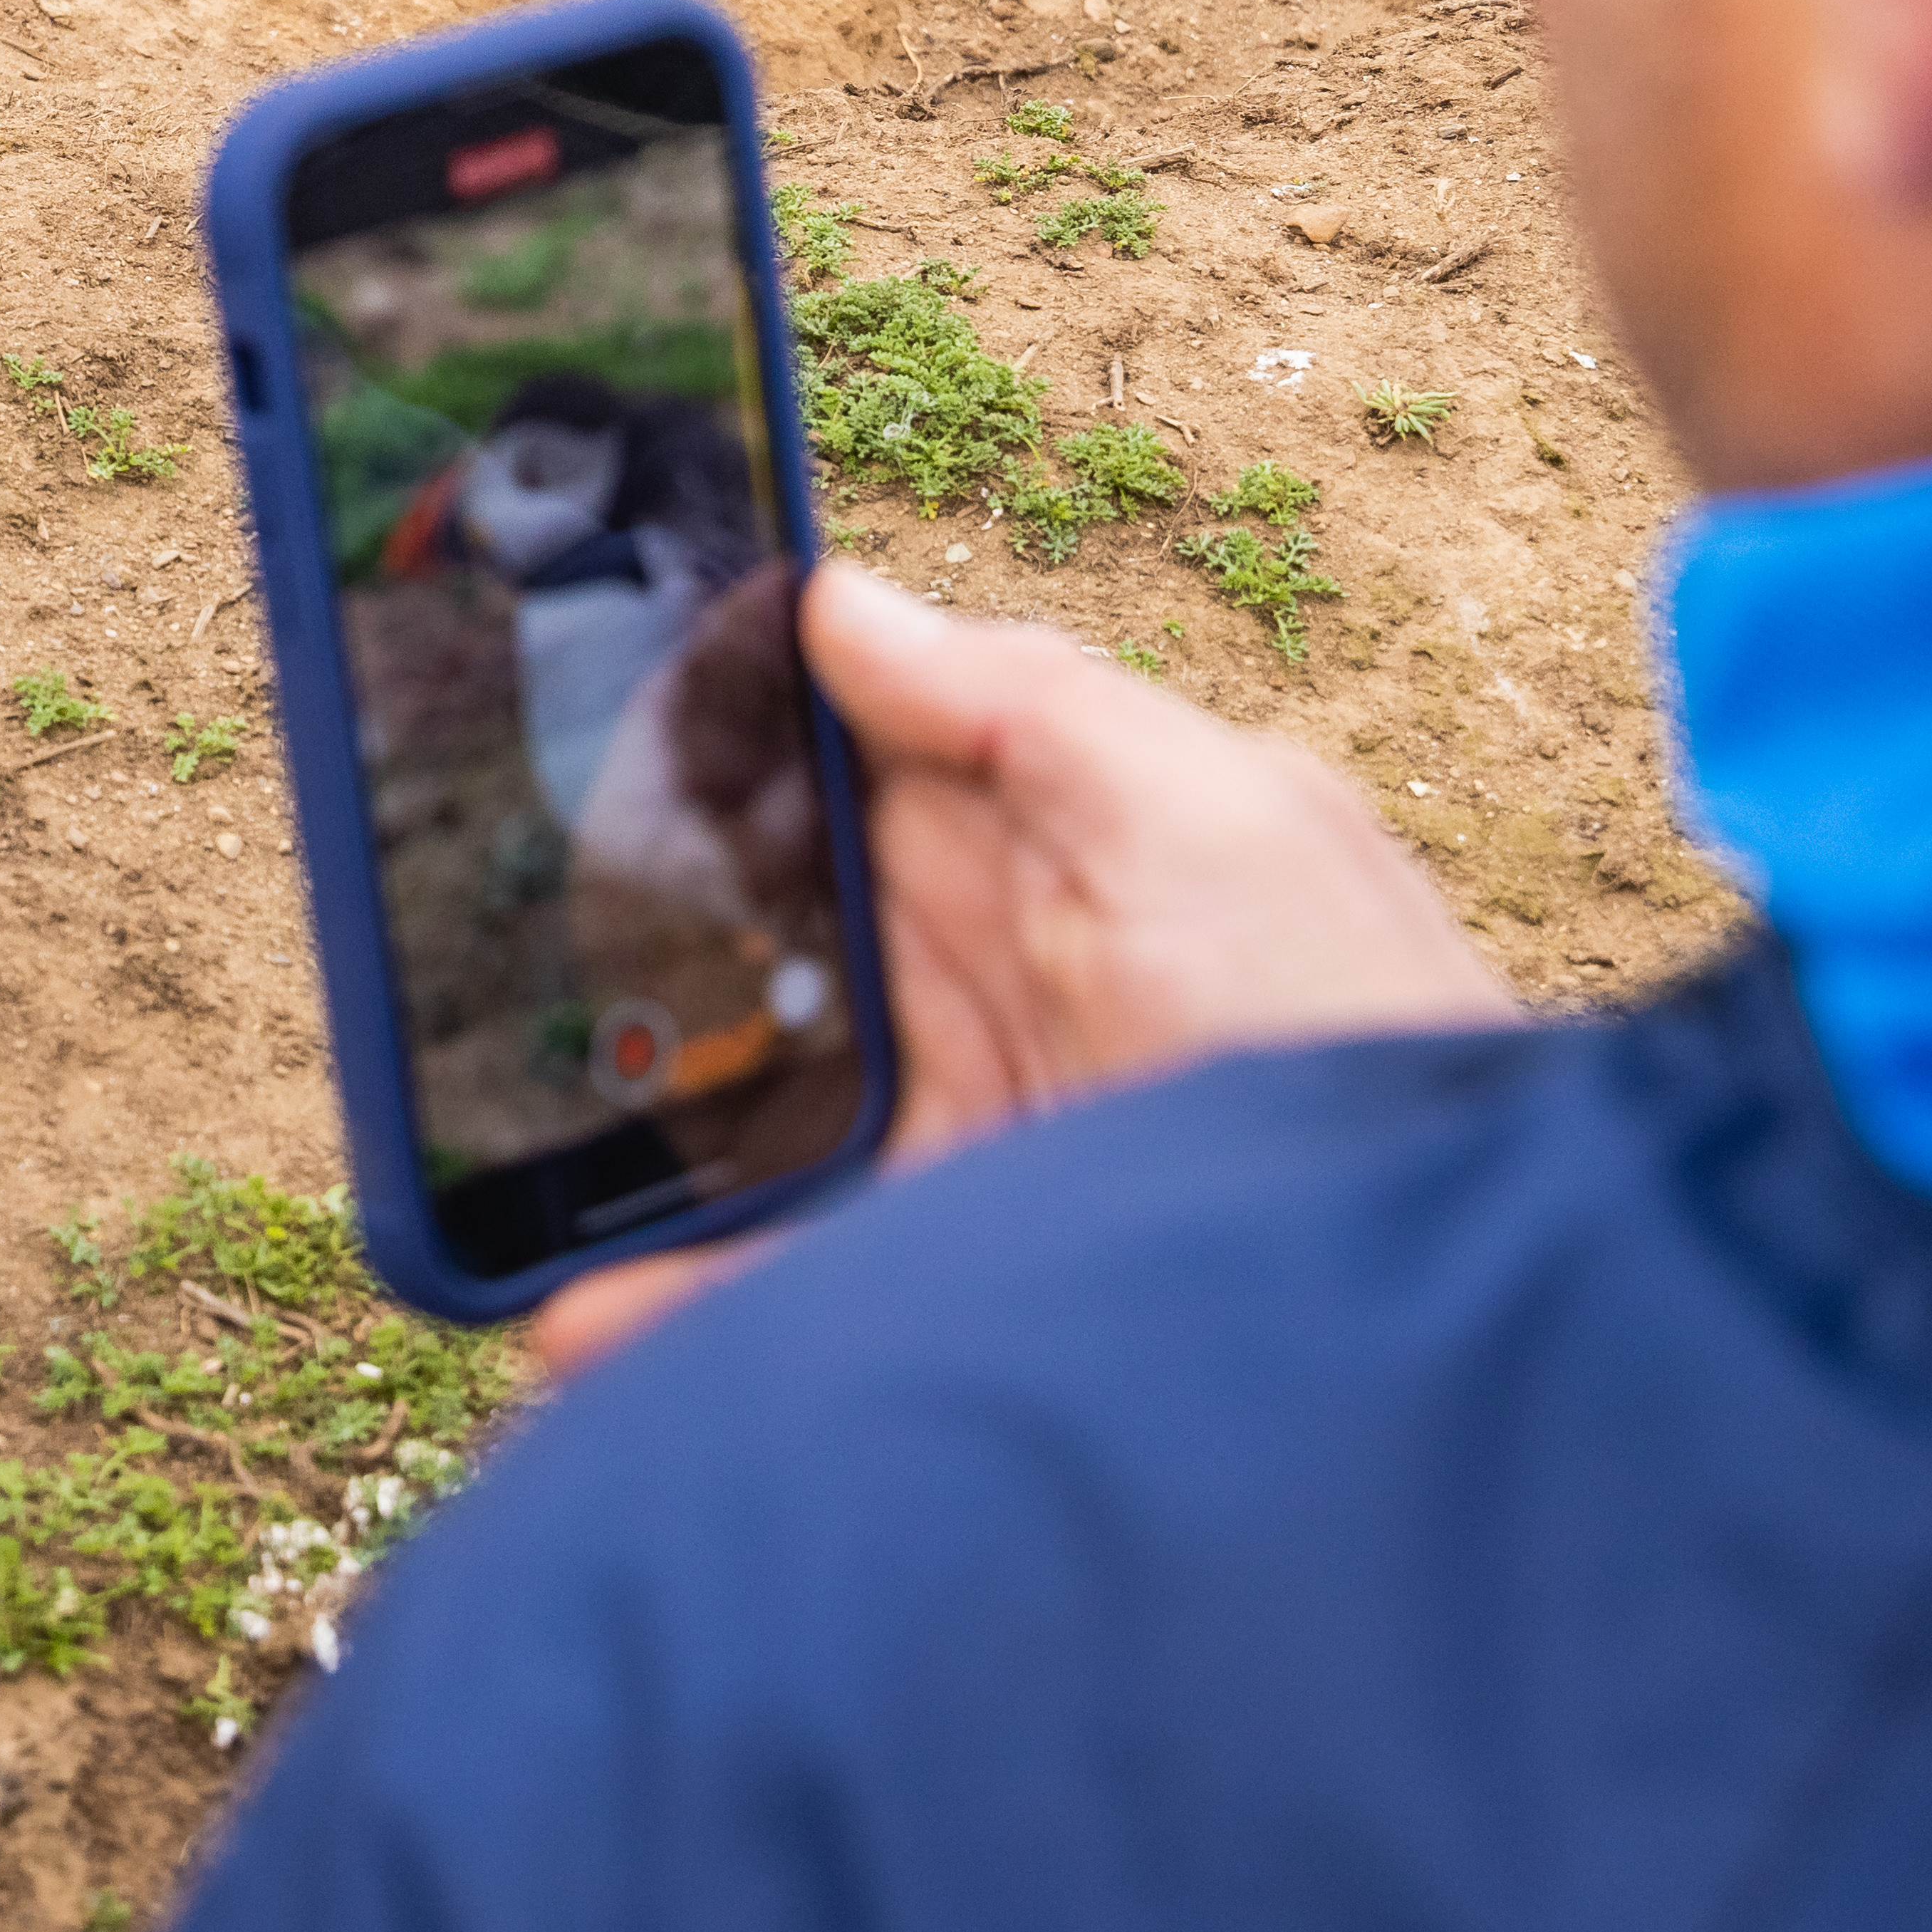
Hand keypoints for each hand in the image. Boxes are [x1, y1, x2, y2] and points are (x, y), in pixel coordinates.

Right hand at [527, 559, 1513, 1377]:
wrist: (1441, 1330)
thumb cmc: (1350, 1032)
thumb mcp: (1214, 816)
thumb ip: (1022, 704)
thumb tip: (834, 600)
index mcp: (1044, 843)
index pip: (840, 760)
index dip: (713, 734)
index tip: (570, 709)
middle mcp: (986, 980)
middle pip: (761, 939)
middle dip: (627, 941)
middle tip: (490, 947)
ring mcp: (960, 1139)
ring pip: (748, 1114)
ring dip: (628, 1138)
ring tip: (509, 1168)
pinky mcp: (947, 1280)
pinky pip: (780, 1281)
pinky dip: (671, 1302)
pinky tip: (577, 1314)